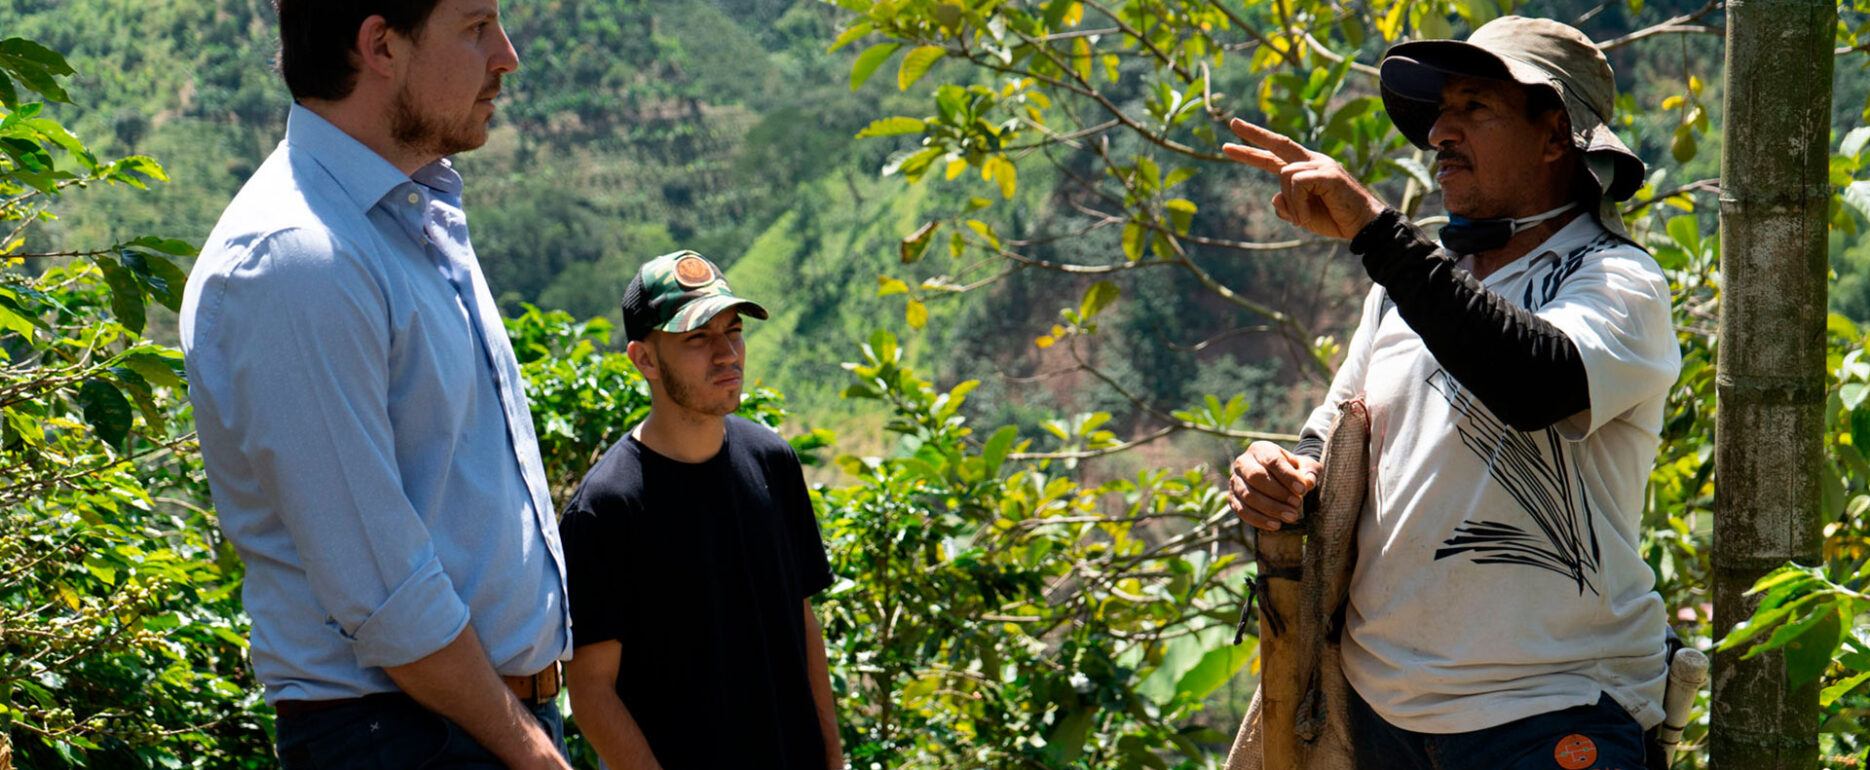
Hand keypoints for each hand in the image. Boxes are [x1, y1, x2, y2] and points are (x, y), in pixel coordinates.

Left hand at [1222, 118, 1386, 239]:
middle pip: (1278, 144)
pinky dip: (1298, 205)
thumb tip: (1275, 197)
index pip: (1274, 156)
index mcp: (1305, 170)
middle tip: (1232, 123)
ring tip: (1303, 220)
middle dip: (1254, 135)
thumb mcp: (1302, 215)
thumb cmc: (1335, 219)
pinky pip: (1297, 184)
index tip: (1230, 143)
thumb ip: (1286, 207)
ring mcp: (1321, 164)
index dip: (1252, 150)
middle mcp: (1312, 162)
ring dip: (1291, 204)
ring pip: (1285, 175)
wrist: (1363, 225)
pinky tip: (1307, 218)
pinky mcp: (1328, 172)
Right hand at [1228, 441, 1323, 531]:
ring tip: (1291, 517)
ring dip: (1271, 508)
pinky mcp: (1232, 498)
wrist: (1279, 479)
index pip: (1272, 460)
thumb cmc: (1294, 471)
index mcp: (1261, 449)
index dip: (1287, 476)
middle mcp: (1243, 462)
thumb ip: (1310, 473)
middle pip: (1256, 476)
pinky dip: (1259, 520)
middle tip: (1297, 504)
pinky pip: (1241, 510)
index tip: (1303, 490)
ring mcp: (1235, 480)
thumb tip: (1308, 483)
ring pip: (1248, 495)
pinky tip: (1276, 525)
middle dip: (1278, 493)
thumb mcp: (1306, 467)